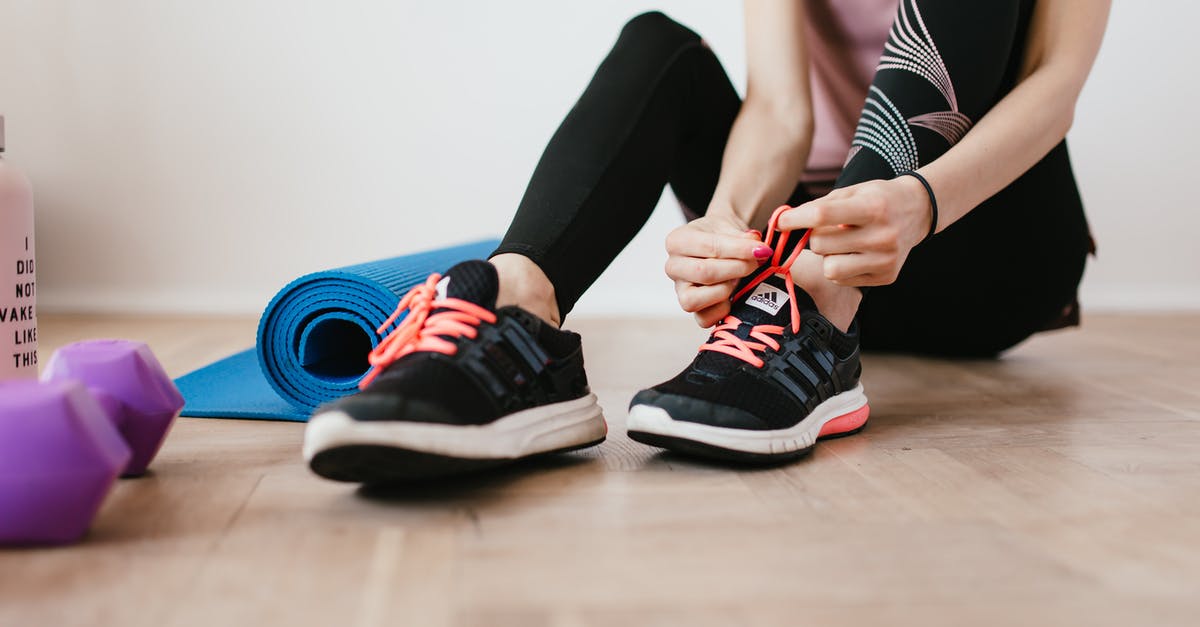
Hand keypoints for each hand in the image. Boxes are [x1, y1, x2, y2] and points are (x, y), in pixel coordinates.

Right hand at [664, 212, 771, 327]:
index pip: (709, 247)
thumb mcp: (730, 226)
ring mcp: (680, 289)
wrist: (719, 241)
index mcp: (677, 241)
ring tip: (739, 278)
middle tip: (755, 262)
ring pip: (695, 300)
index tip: (761, 249)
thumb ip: (743, 237)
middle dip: (736, 268)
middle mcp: (673, 266)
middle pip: (703, 273)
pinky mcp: (692, 307)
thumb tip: (757, 248)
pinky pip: (703, 318)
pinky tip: (733, 295)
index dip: (739, 249)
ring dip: (725, 289)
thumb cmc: (721, 234)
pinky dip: (722, 310)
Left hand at [777, 177, 931, 286]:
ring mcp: (886, 260)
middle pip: (821, 245)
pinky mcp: (886, 277)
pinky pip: (842, 280)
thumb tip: (785, 224)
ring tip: (842, 244)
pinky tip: (854, 254)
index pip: (822, 215)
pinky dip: (840, 267)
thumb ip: (819, 206)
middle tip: (828, 229)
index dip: (796, 220)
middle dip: (815, 237)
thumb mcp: (852, 192)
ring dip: (827, 257)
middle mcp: (882, 236)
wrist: (917, 210)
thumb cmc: (877, 198)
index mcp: (873, 207)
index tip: (780, 222)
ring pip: (830, 268)